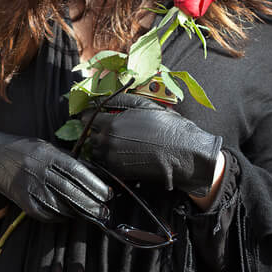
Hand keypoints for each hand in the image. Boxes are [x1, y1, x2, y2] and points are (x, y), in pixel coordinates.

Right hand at [0, 129, 112, 224]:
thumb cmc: (28, 152)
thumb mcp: (48, 148)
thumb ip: (69, 160)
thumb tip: (96, 175)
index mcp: (48, 154)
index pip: (76, 172)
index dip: (94, 185)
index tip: (108, 194)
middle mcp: (39, 170)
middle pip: (70, 191)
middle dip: (90, 204)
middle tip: (104, 212)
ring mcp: (30, 186)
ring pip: (59, 205)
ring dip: (77, 212)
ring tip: (89, 214)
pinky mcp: (22, 200)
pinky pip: (45, 214)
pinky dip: (59, 217)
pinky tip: (68, 215)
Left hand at [86, 93, 222, 196]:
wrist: (184, 153)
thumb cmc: (169, 128)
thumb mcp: (146, 105)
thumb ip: (122, 100)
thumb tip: (104, 98)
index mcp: (113, 123)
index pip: (87, 118)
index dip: (88, 115)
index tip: (91, 115)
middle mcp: (109, 142)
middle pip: (90, 135)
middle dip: (95, 130)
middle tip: (105, 127)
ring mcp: (113, 159)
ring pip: (96, 151)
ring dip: (101, 145)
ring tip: (115, 141)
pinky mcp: (120, 173)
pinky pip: (105, 164)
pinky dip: (109, 158)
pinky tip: (122, 153)